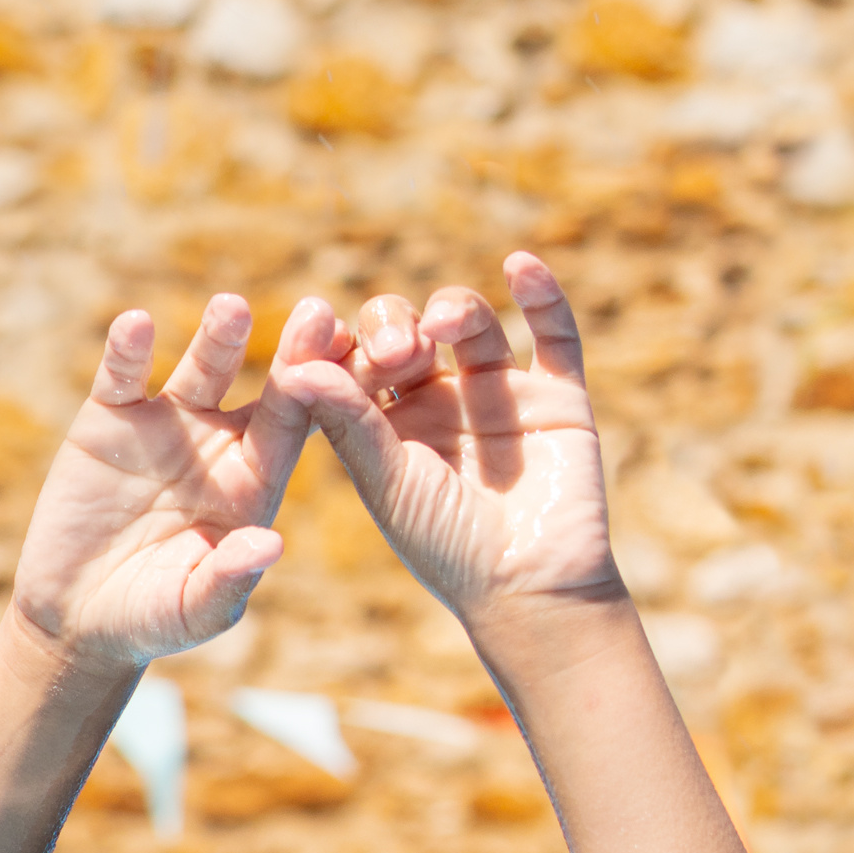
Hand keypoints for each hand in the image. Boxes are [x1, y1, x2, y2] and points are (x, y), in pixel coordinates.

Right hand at [4, 293, 317, 664]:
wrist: (76, 617)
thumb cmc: (149, 618)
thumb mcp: (193, 611)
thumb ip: (228, 579)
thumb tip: (270, 545)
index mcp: (255, 482)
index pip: (299, 428)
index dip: (323, 394)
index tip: (347, 363)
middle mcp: (219, 444)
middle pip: (265, 386)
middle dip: (293, 350)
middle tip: (320, 313)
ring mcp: (165, 427)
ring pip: (201, 370)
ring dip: (218, 337)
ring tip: (232, 309)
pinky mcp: (107, 423)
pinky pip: (122, 379)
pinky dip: (126, 352)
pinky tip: (135, 324)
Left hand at [282, 254, 624, 620]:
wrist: (527, 587)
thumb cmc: (443, 546)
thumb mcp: (386, 482)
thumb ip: (348, 422)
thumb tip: (295, 367)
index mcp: (384, 423)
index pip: (355, 362)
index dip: (343, 344)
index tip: (329, 339)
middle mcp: (437, 400)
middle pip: (407, 332)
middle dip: (393, 326)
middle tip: (392, 348)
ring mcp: (498, 393)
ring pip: (471, 325)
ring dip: (453, 311)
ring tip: (440, 326)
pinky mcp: (558, 395)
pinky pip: (554, 334)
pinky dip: (540, 296)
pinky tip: (518, 266)